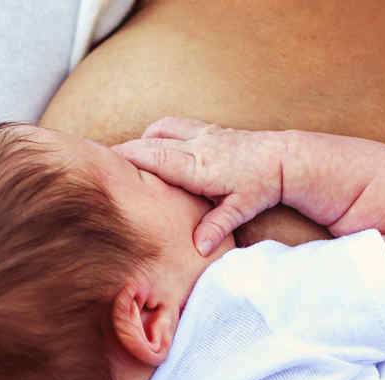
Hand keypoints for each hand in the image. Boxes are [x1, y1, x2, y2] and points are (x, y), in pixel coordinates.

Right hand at [112, 116, 287, 253]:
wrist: (285, 159)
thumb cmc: (261, 186)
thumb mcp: (241, 209)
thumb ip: (216, 226)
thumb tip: (198, 248)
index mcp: (199, 165)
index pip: (154, 157)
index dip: (127, 157)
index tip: (104, 162)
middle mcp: (197, 145)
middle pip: (149, 142)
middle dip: (124, 149)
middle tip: (99, 161)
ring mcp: (201, 134)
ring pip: (160, 129)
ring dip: (141, 140)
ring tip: (125, 158)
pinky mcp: (207, 130)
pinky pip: (172, 125)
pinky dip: (157, 133)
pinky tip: (154, 148)